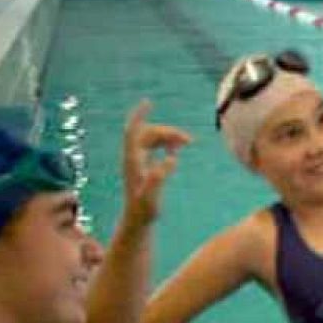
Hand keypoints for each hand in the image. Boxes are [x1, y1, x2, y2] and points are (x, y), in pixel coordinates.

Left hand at [121, 100, 190, 225]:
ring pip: (152, 139)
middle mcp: (133, 158)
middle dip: (168, 132)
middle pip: (149, 134)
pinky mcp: (142, 166)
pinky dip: (165, 144)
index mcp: (133, 161)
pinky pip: (153, 147)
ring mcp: (137, 161)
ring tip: (188, 143)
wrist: (138, 220)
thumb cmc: (145, 211)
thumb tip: (171, 159)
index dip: (139, 116)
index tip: (148, 102)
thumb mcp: (152, 197)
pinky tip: (174, 152)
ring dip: (169, 137)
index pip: (133, 132)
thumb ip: (159, 178)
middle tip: (190, 141)